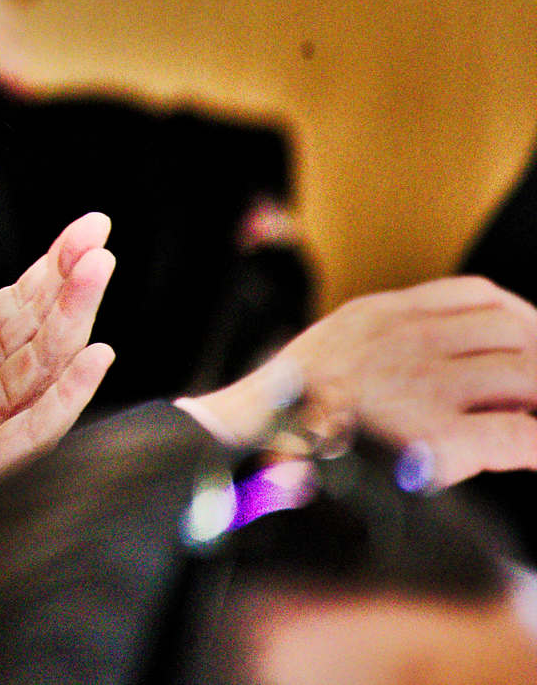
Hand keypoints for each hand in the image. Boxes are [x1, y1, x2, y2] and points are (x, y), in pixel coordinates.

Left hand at [0, 211, 115, 557]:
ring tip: (98, 272)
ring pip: (40, 369)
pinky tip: (95, 361)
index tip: (87, 227)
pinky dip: (66, 397)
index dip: (49, 267)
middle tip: (100, 236)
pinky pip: (28, 433)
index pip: (14, 306)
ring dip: (73, 319)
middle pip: (36, 331)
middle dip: (70, 282)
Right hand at [190, 276, 536, 485]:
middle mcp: (409, 340)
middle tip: (530, 392)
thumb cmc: (277, 414)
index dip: (519, 318)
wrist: (243, 448)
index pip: (477, 296)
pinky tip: (534, 453)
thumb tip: (432, 358)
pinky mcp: (438, 441)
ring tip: (529, 418)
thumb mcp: (326, 348)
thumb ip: (377, 342)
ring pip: (527, 376)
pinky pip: (522, 436)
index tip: (526, 342)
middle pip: (512, 331)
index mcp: (380, 316)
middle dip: (535, 359)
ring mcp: (425, 387)